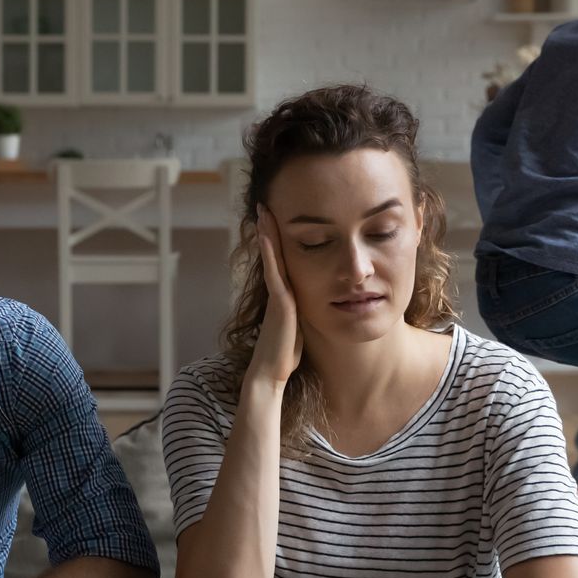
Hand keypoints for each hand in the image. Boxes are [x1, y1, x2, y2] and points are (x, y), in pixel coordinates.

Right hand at [248, 208, 302, 387]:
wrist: (272, 371)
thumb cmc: (285, 353)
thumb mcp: (297, 326)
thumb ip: (300, 312)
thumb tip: (315, 304)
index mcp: (285, 294)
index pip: (281, 260)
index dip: (277, 240)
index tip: (274, 219)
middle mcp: (278, 290)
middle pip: (273, 253)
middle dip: (268, 229)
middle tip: (264, 205)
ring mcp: (277, 294)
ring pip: (271, 257)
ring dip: (266, 233)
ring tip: (263, 211)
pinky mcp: (279, 300)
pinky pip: (274, 270)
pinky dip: (270, 251)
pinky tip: (267, 235)